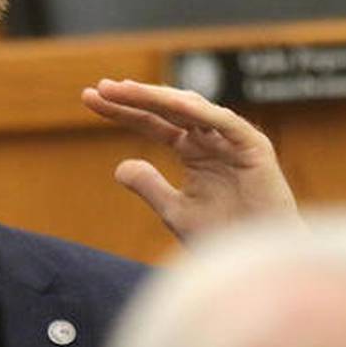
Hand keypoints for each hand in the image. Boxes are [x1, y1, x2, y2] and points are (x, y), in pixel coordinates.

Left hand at [81, 78, 299, 240]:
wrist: (257, 259)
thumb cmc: (221, 237)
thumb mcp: (174, 211)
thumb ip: (149, 186)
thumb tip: (119, 167)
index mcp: (192, 150)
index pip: (151, 122)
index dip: (122, 110)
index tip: (88, 98)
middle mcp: (210, 138)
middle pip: (166, 109)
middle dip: (134, 97)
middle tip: (100, 87)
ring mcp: (231, 139)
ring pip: (192, 108)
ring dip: (158, 97)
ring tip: (125, 90)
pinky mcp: (253, 147)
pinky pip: (225, 123)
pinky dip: (201, 112)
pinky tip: (172, 103)